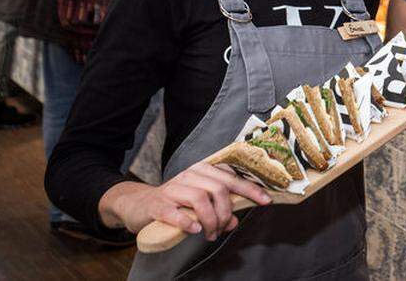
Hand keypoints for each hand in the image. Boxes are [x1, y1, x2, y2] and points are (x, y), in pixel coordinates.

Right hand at [107, 162, 271, 240]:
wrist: (139, 205)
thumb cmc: (175, 203)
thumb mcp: (200, 204)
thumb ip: (219, 210)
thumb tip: (234, 221)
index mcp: (203, 171)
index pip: (232, 178)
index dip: (251, 190)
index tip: (266, 201)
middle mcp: (190, 175)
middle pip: (219, 189)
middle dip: (226, 213)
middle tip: (222, 229)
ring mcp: (173, 189)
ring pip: (201, 199)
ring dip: (211, 221)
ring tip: (210, 234)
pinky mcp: (158, 205)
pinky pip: (176, 212)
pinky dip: (188, 222)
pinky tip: (195, 229)